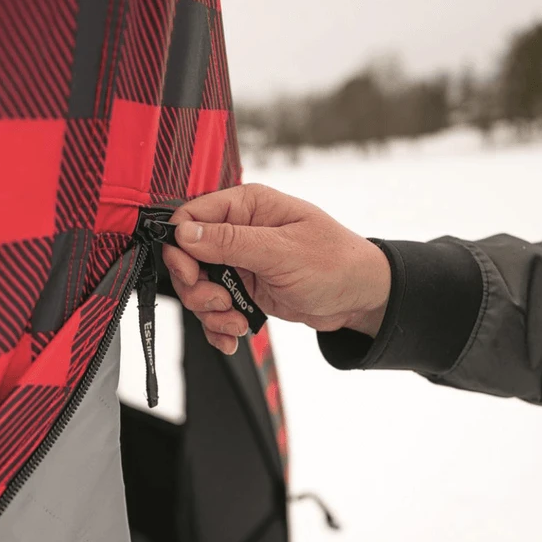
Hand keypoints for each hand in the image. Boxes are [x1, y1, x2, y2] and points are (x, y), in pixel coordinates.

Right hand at [162, 184, 390, 353]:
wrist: (359, 298)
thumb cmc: (336, 263)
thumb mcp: (281, 251)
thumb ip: (230, 241)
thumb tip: (185, 233)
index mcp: (248, 207)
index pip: (191, 217)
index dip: (182, 248)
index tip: (191, 274)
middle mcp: (240, 232)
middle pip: (189, 258)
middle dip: (198, 288)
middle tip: (220, 302)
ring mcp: (241, 263)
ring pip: (199, 288)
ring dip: (211, 312)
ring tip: (236, 322)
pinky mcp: (245, 289)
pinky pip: (216, 309)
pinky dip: (220, 327)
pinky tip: (234, 335)